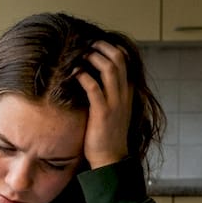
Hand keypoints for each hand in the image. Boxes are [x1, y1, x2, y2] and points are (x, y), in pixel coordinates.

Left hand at [76, 40, 133, 169]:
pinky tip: (74, 73)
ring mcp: (114, 103)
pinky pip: (93, 88)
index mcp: (126, 91)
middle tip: (87, 44)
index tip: (95, 45)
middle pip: (119, 59)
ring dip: (93, 57)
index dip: (110, 48)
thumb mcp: (112, 109)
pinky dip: (83, 76)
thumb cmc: (106, 134)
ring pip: (109, 69)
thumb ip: (107, 92)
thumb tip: (92, 77)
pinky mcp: (102, 112)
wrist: (110, 158)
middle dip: (102, 47)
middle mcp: (123, 94)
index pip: (125, 60)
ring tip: (81, 55)